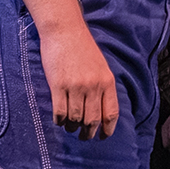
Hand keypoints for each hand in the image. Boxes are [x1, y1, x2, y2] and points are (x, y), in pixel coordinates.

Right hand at [40, 23, 118, 139]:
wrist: (65, 31)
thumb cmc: (83, 48)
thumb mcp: (101, 66)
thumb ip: (102, 86)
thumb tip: (101, 110)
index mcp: (107, 81)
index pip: (111, 112)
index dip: (107, 129)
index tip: (103, 136)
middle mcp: (94, 86)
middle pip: (93, 120)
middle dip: (88, 133)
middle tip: (84, 137)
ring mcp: (76, 86)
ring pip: (75, 119)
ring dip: (72, 127)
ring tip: (70, 127)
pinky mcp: (58, 85)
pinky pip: (60, 112)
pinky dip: (59, 120)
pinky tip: (59, 120)